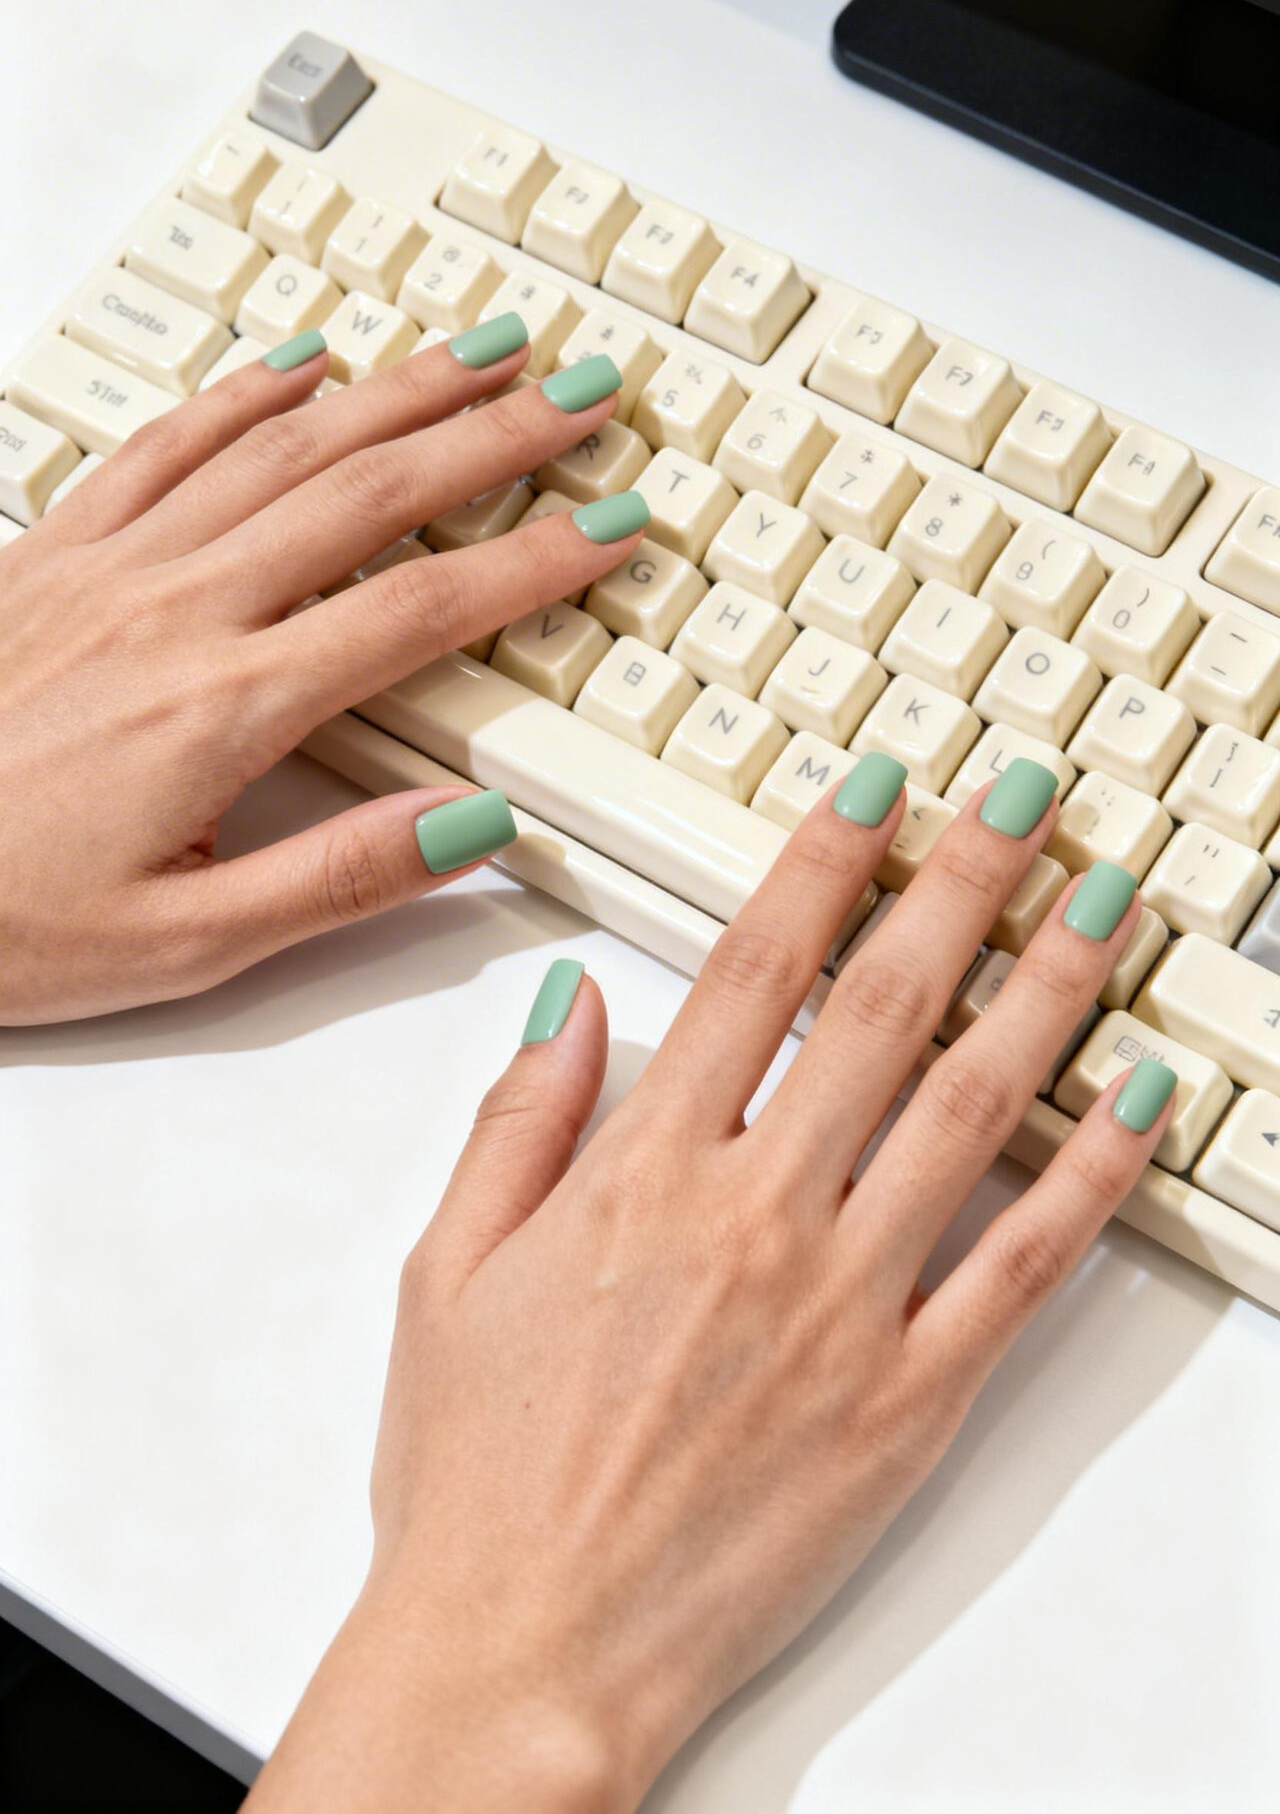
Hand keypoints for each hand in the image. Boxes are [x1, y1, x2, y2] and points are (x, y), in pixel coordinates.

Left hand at [0, 325, 645, 1023]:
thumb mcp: (185, 946)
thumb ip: (339, 880)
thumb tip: (471, 826)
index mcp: (224, 708)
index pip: (419, 610)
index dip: (530, 562)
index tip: (605, 526)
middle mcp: (176, 611)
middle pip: (370, 494)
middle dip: (493, 436)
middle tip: (579, 394)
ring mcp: (110, 567)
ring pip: (283, 445)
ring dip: (397, 390)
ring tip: (483, 351)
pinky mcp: (52, 552)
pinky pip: (165, 442)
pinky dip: (245, 391)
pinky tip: (303, 358)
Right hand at [246, 761, 1173, 1812]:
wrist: (526, 1652)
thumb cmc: (479, 1474)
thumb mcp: (446, 1272)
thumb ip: (518, 1120)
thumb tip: (577, 1000)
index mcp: (643, 1173)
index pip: (759, 968)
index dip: (825, 861)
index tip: (878, 793)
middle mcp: (758, 1217)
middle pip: (884, 1005)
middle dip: (961, 881)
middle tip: (1019, 800)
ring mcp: (846, 1305)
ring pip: (973, 1107)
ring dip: (1047, 988)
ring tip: (1101, 902)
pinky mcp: (908, 1399)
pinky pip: (1020, 1265)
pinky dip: (1089, 1174)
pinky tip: (1135, 1099)